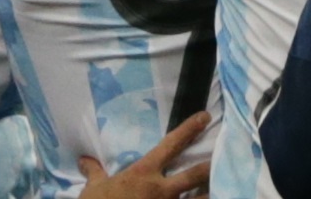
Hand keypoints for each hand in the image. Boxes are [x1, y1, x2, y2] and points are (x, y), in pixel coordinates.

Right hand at [82, 111, 212, 198]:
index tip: (205, 117)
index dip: (189, 130)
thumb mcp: (94, 189)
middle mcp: (162, 189)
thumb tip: (85, 160)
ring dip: (212, 193)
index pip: (171, 145)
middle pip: (195, 174)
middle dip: (211, 166)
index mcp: (144, 173)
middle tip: (225, 158)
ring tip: (225, 188)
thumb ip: (95, 173)